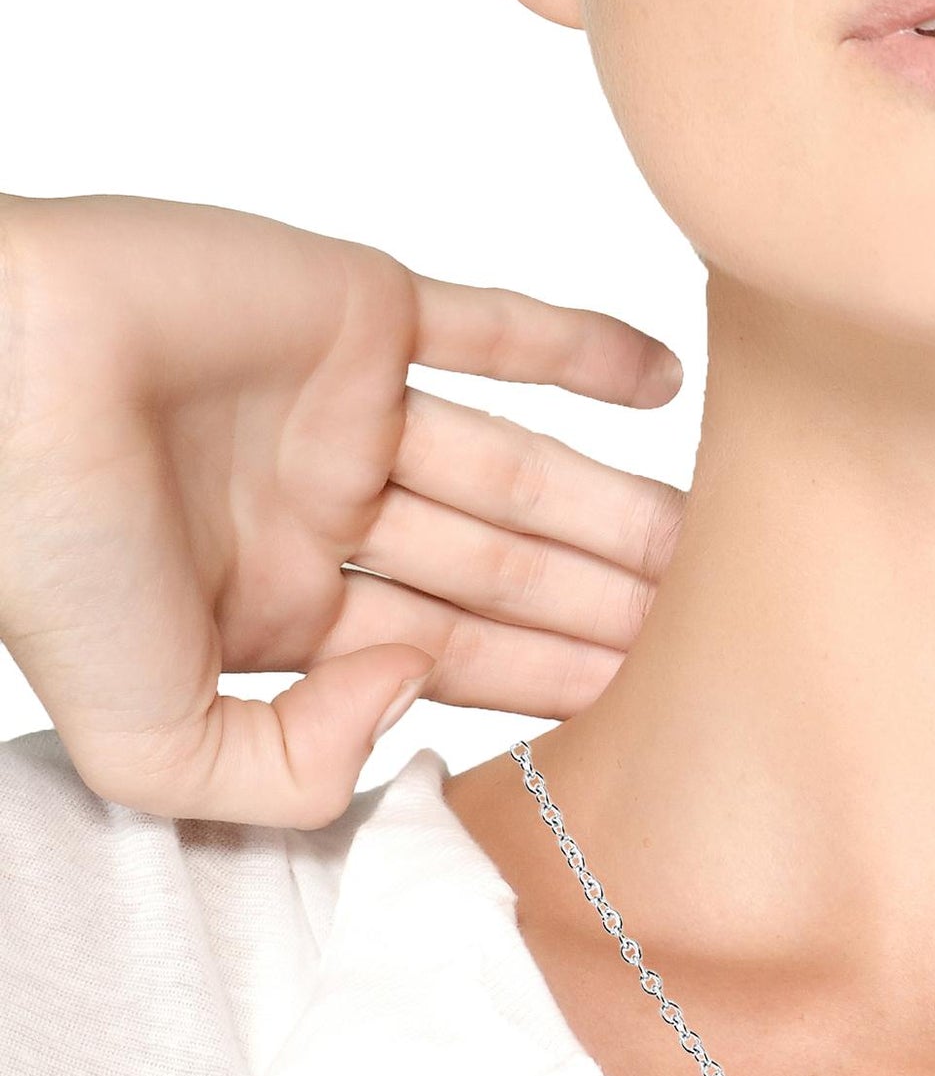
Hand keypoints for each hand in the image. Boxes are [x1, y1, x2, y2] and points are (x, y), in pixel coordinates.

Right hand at [0, 193, 683, 826]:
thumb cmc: (39, 556)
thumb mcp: (153, 744)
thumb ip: (294, 770)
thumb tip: (420, 693)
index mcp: (286, 615)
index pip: (459, 657)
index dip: (557, 681)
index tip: (659, 710)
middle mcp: (328, 514)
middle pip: (507, 568)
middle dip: (607, 605)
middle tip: (725, 632)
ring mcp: (346, 409)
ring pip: (518, 467)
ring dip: (616, 504)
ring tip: (719, 542)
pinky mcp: (354, 306)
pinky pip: (492, 326)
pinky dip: (581, 346)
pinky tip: (666, 379)